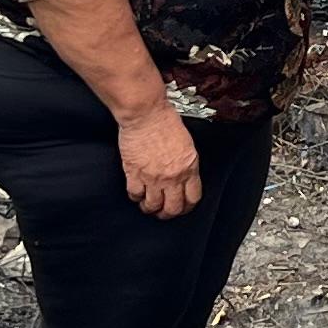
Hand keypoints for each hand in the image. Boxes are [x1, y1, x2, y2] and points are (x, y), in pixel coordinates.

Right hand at [115, 101, 201, 219]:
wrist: (145, 113)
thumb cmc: (164, 120)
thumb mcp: (186, 143)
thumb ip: (186, 162)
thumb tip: (184, 174)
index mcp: (189, 167)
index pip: (193, 197)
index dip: (187, 206)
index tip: (183, 207)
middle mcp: (172, 176)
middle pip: (173, 208)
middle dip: (169, 213)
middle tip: (164, 212)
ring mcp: (152, 177)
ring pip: (153, 206)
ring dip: (150, 208)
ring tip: (148, 205)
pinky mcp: (134, 173)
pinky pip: (135, 194)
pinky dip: (135, 197)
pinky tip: (136, 193)